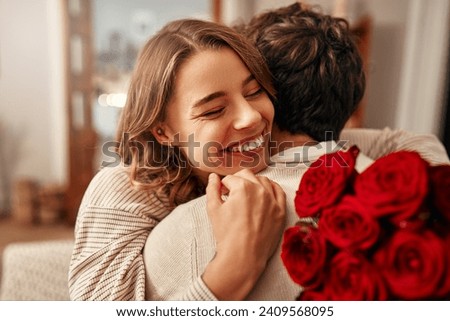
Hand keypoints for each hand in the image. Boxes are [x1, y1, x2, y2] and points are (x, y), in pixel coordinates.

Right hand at [202, 169, 285, 299]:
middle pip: (247, 175)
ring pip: (263, 180)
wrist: (242, 257)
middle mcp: (260, 190)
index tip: (222, 192)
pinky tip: (265, 192)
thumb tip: (213, 177)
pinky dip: (272, 188)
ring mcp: (272, 200)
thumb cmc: (227, 235)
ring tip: (247, 194)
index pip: (230, 178)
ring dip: (254, 183)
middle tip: (233, 192)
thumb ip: (212, 189)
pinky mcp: (280, 211)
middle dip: (237, 180)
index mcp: (242, 187)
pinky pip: (279, 192)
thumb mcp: (213, 209)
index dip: (223, 185)